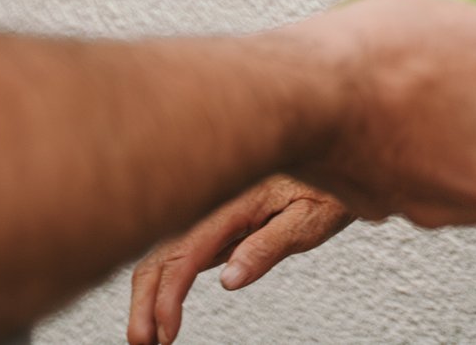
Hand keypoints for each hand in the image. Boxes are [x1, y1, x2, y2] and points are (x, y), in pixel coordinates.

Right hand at [126, 175, 350, 344]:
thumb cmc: (328, 187)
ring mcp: (210, 212)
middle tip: (141, 344)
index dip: (168, 296)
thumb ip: (269, 245)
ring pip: (163, 252)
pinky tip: (162, 306)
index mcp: (233, 203)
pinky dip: (164, 280)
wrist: (335, 150)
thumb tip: (230, 280)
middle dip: (144, 300)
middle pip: (160, 253)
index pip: (186, 254)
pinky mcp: (214, 221)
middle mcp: (213, 205)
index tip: (166, 334)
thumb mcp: (311, 217)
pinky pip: (179, 249)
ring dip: (149, 293)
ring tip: (147, 335)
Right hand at [283, 0, 475, 226]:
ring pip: (451, 144)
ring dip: (444, 102)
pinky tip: (379, 79)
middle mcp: (449, 208)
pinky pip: (403, 147)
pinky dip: (399, 116)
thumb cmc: (384, 65)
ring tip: (414, 61)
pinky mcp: (361, 187)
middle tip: (462, 53)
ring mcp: (399, 202)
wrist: (287, 91)